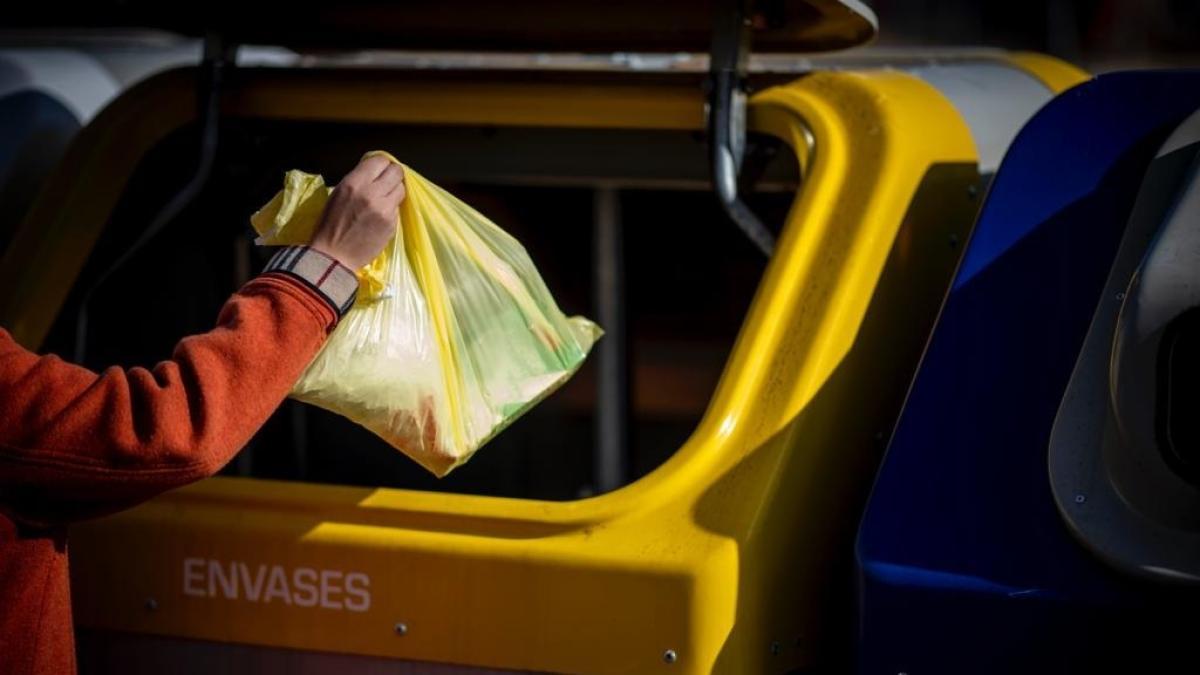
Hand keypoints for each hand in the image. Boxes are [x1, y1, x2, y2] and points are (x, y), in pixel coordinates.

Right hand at [310, 155, 405, 269]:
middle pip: (396, 172)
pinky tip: (381, 215)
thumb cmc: (330, 225)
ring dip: (395, 191)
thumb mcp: (338, 193)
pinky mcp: (392, 223)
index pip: (380, 160)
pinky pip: (398, 207)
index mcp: (354, 182)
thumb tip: (374, 172)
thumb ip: (358, 180)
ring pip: (401, 189)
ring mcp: (385, 209)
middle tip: (387, 182)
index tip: (380, 170)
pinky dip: (392, 208)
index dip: (382, 164)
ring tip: (384, 199)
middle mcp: (372, 192)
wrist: (334, 256)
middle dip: (393, 175)